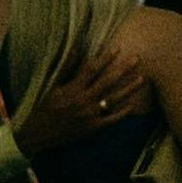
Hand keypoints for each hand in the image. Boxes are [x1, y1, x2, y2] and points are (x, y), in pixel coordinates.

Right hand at [23, 52, 144, 142]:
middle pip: (108, 82)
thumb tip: (76, 50)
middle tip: (138, 58)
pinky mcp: (92, 127)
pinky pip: (112, 118)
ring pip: (114, 99)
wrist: (38, 134)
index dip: (106, 58)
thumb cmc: (45, 108)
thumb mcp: (53, 87)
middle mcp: (82, 101)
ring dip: (129, 88)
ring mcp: (89, 115)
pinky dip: (123, 111)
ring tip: (143, 78)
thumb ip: (66, 68)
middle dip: (124, 69)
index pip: (92, 69)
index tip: (118, 48)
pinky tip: (134, 104)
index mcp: (72, 89)